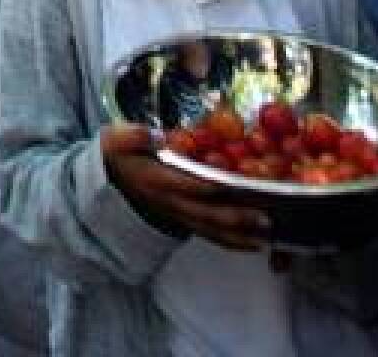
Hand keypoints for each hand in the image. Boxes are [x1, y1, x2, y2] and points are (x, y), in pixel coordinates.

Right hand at [101, 124, 270, 251]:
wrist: (111, 181)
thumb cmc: (119, 155)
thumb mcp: (116, 139)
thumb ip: (134, 135)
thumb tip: (155, 134)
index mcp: (155, 180)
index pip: (181, 184)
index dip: (201, 186)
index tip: (224, 184)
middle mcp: (170, 203)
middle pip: (204, 213)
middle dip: (233, 216)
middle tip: (262, 216)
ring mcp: (179, 215)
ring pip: (211, 229)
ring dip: (238, 233)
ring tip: (266, 234)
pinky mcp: (186, 220)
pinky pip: (210, 235)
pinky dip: (232, 242)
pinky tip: (254, 244)